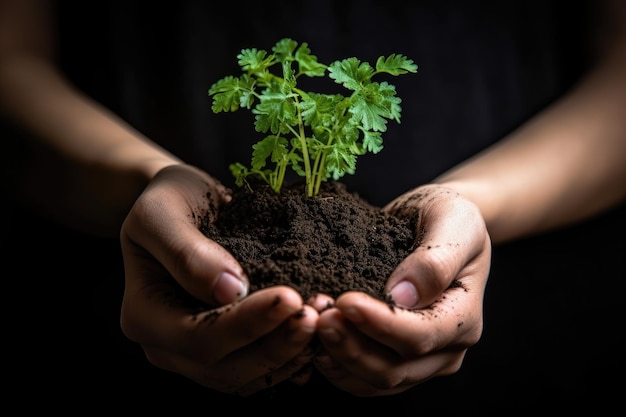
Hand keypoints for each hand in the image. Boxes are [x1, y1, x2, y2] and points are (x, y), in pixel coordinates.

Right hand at [120, 164, 317, 394]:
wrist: (184, 204)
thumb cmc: (169, 201)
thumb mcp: (162, 212)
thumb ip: (187, 251)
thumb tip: (229, 290)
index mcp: (144, 316)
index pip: (197, 336)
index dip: (245, 324)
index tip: (289, 297)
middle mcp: (168, 347)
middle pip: (225, 367)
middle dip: (276, 343)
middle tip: (317, 313)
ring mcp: (198, 355)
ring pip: (247, 375)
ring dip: (291, 353)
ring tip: (324, 320)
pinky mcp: (227, 351)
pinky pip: (260, 370)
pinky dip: (292, 357)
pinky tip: (319, 335)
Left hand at [312, 184, 490, 395]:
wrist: (436, 224)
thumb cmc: (448, 217)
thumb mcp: (452, 220)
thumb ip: (435, 260)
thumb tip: (404, 296)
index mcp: (464, 318)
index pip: (420, 336)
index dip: (381, 324)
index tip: (345, 301)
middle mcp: (446, 349)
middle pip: (394, 370)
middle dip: (350, 345)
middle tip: (317, 314)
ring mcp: (420, 361)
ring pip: (373, 381)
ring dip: (337, 357)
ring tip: (310, 324)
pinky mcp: (395, 361)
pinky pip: (361, 379)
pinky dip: (335, 365)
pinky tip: (313, 341)